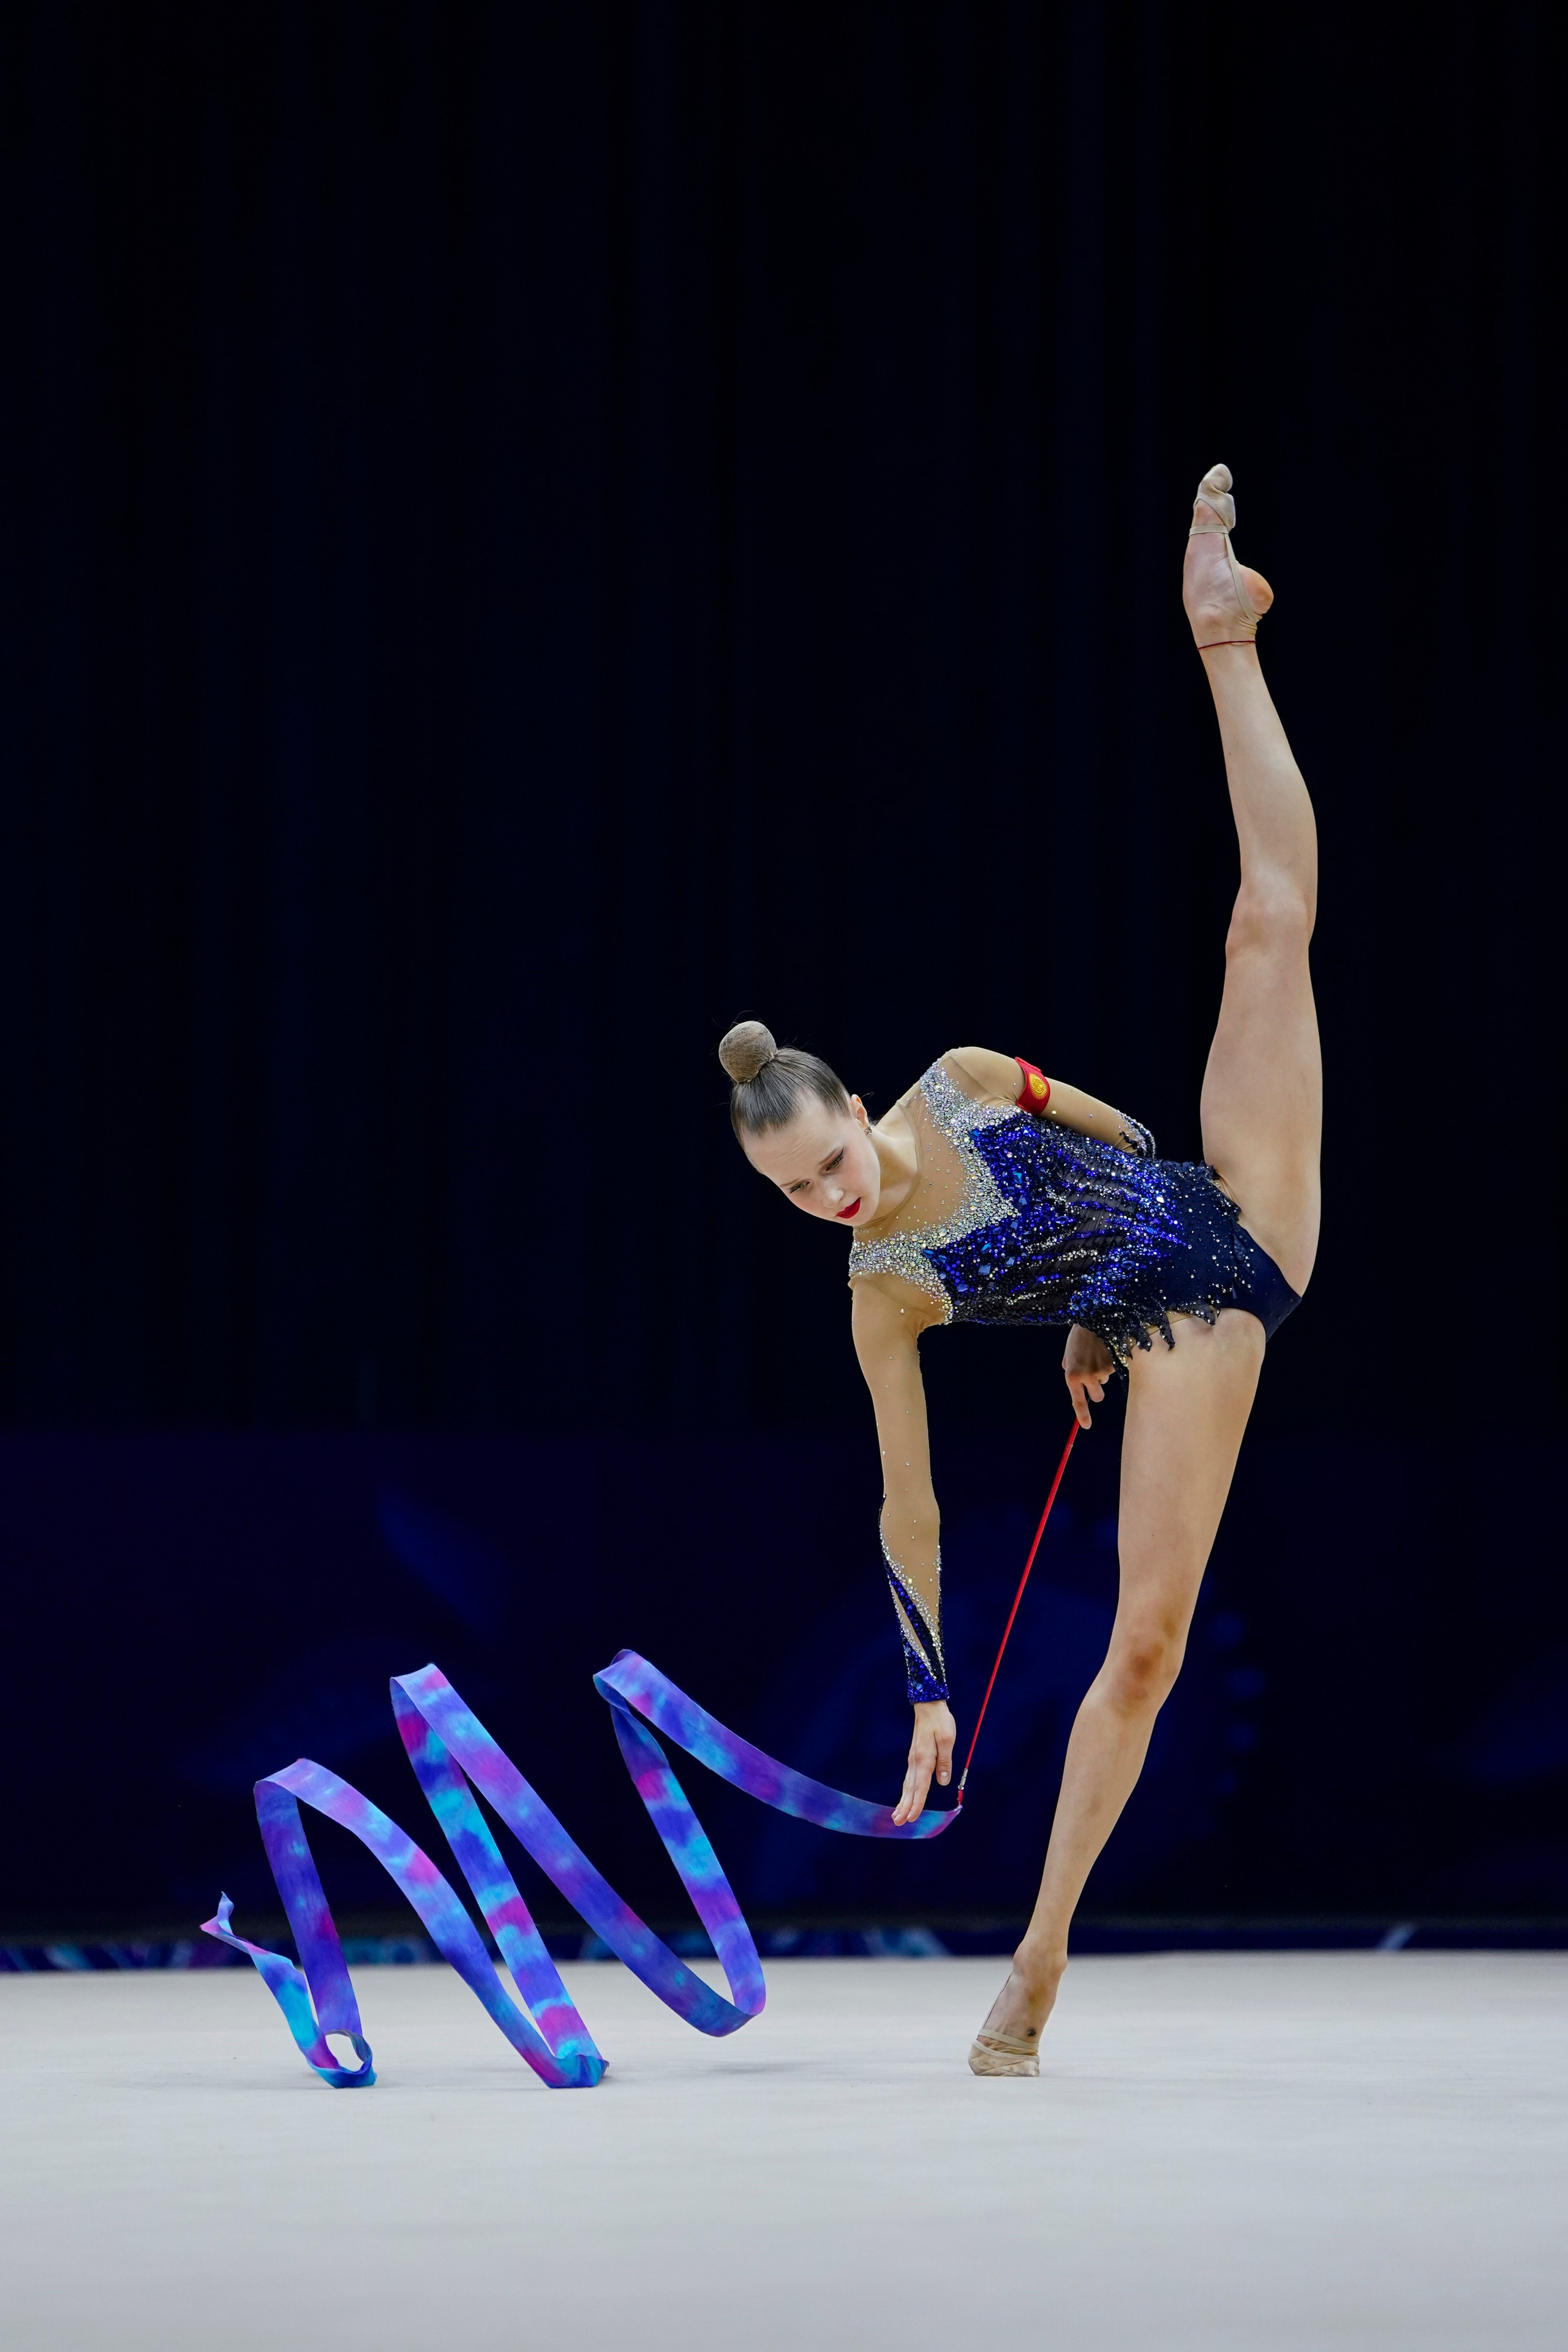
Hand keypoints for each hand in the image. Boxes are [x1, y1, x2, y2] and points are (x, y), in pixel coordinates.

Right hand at [892, 1699, 955, 1824]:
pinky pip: (909, 1778)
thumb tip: (943, 1781)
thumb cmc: (940, 1721)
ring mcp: (913, 1760)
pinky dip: (905, 1790)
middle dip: (905, 1807)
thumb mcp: (947, 1739)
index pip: (921, 1786)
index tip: (912, 1818)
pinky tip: (904, 1796)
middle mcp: (916, 1762)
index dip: (917, 1804)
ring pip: (907, 1785)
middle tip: (898, 1822)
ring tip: (897, 1815)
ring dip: (902, 1801)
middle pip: (910, 1789)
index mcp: (924, 1759)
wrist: (928, 1706)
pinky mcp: (914, 1757)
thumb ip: (945, 1760)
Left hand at [1063, 1323, 1113, 1427]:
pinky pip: (1111, 1371)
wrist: (1092, 1320)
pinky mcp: (1113, 1365)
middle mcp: (1087, 1376)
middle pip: (1097, 1396)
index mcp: (1072, 1376)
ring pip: (1104, 1382)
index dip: (1083, 1415)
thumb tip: (1072, 1375)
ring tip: (1096, 1355)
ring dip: (1101, 1374)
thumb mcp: (1068, 1354)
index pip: (1078, 1401)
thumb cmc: (1078, 1338)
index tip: (1086, 1426)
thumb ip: (1070, 1368)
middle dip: (1096, 1390)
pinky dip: (1108, 1364)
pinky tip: (1103, 1351)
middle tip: (1092, 1377)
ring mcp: (1101, 1371)